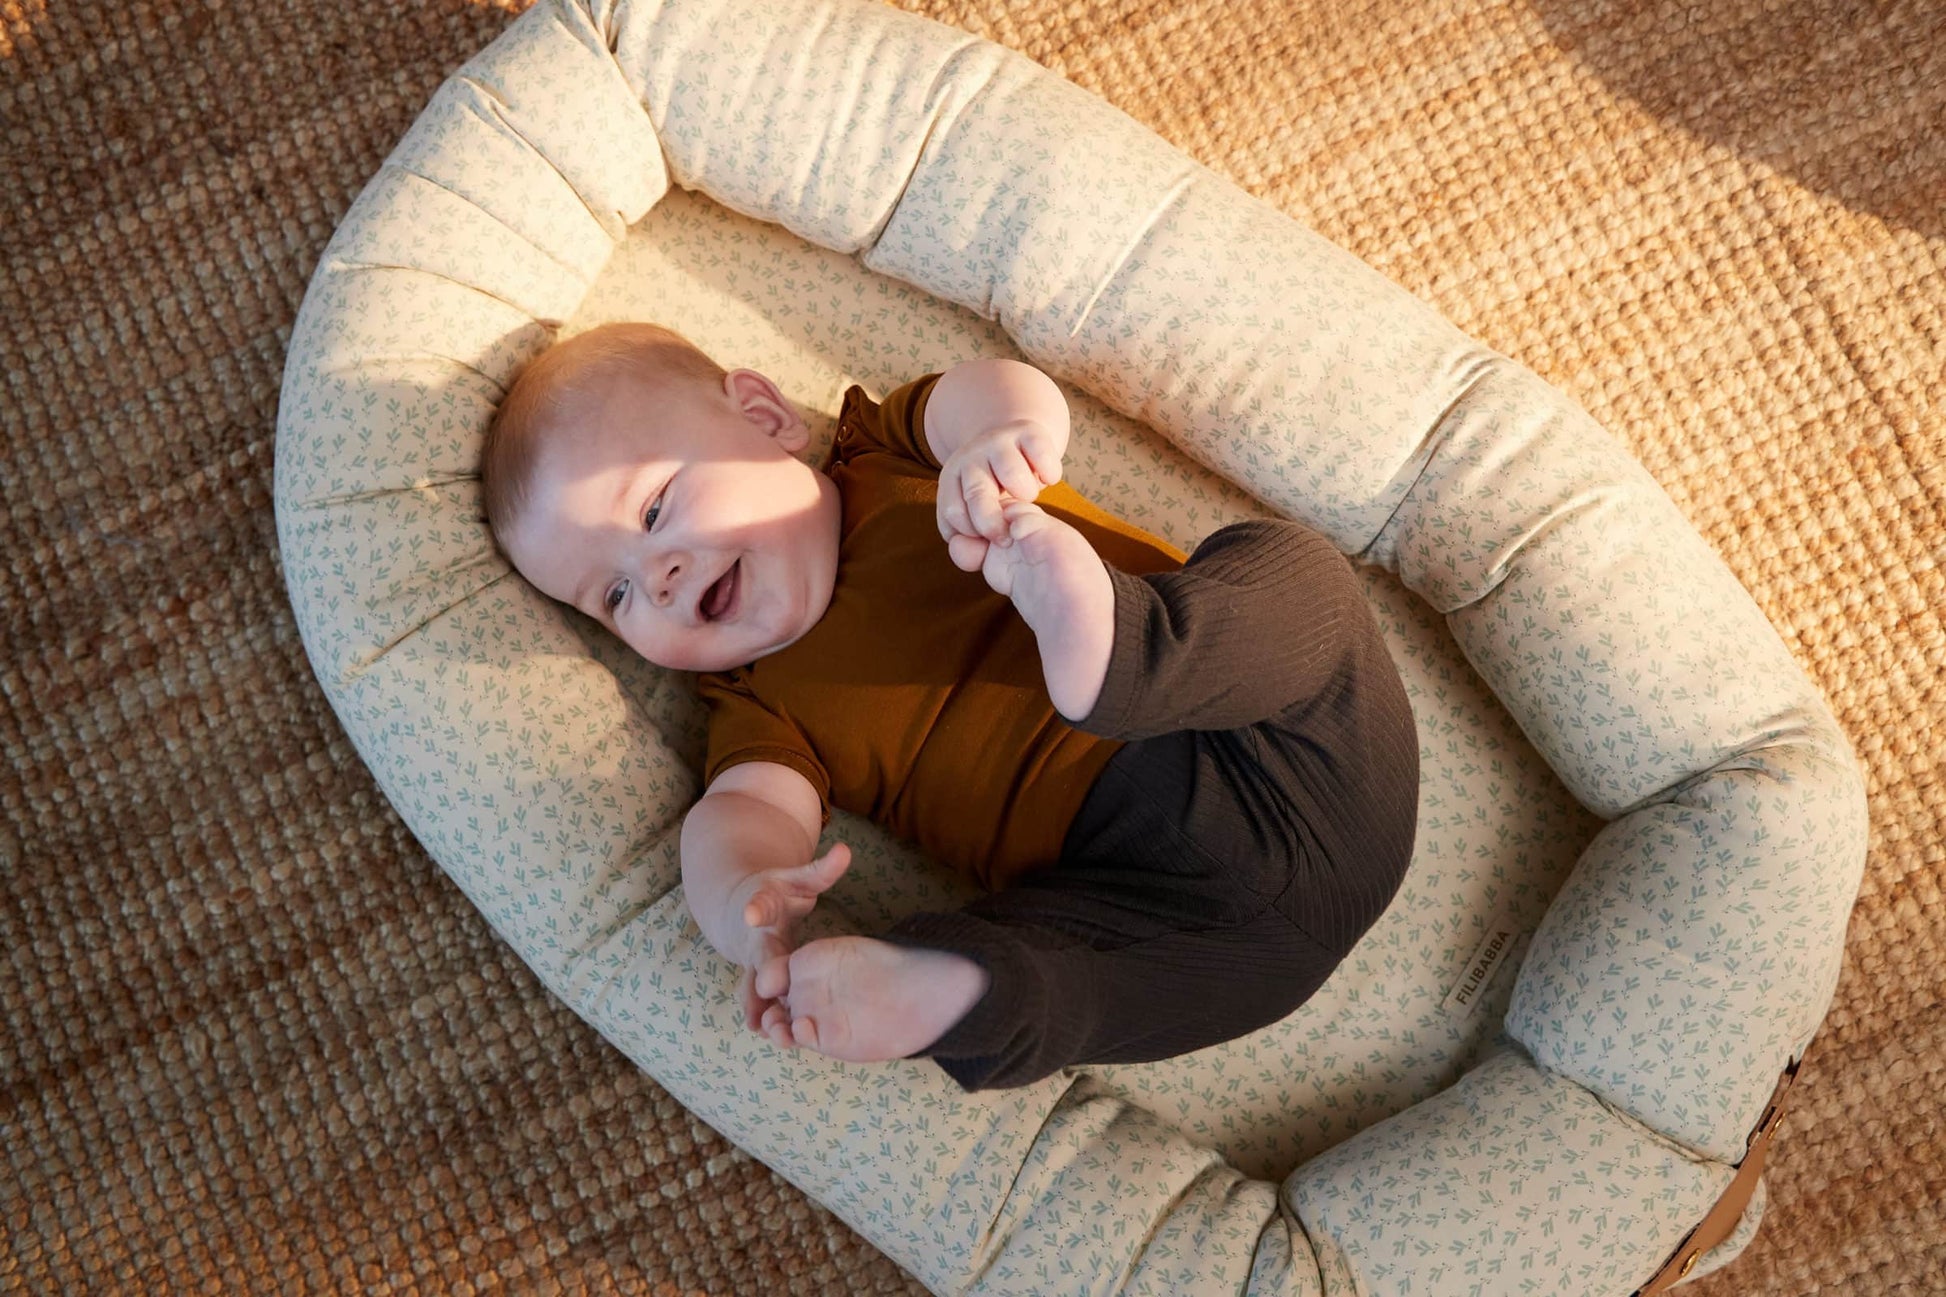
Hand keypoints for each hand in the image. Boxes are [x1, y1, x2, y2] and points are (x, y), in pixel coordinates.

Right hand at [720, 842, 851, 1047]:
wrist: (739, 908)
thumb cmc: (775, 892)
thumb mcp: (797, 878)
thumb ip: (821, 870)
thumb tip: (846, 850)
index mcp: (763, 906)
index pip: (759, 905)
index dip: (755, 909)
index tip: (751, 913)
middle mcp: (754, 937)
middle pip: (757, 956)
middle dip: (760, 972)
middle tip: (764, 987)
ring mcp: (753, 961)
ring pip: (753, 985)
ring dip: (756, 1004)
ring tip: (760, 1026)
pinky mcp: (758, 980)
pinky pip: (758, 999)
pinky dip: (760, 1015)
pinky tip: (766, 1034)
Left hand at [936, 422, 1063, 572]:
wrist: (1016, 445)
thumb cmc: (996, 495)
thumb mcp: (976, 518)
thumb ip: (969, 547)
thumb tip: (973, 558)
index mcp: (951, 479)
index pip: (953, 513)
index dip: (974, 534)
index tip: (992, 539)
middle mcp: (969, 457)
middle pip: (977, 495)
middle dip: (996, 525)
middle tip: (1012, 537)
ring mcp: (998, 441)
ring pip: (1012, 475)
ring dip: (1026, 495)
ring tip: (1027, 498)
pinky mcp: (1028, 431)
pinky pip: (1042, 456)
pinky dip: (1049, 474)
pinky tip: (1045, 479)